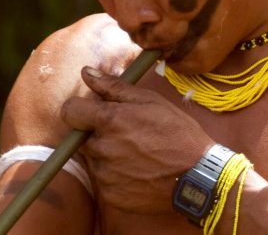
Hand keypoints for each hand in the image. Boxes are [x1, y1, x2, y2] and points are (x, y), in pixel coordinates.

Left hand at [61, 66, 214, 213]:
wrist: (198, 176)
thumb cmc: (178, 134)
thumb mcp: (152, 102)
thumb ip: (114, 87)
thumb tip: (87, 72)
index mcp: (109, 120)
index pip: (70, 111)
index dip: (80, 110)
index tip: (93, 112)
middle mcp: (101, 147)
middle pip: (82, 138)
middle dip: (99, 134)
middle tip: (129, 135)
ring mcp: (104, 173)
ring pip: (95, 159)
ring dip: (109, 155)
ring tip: (139, 155)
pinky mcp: (110, 194)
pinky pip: (105, 181)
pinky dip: (118, 176)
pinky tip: (141, 172)